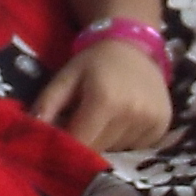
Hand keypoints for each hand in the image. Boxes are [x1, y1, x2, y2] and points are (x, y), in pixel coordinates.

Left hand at [32, 37, 172, 153]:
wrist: (133, 46)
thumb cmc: (93, 62)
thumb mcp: (65, 78)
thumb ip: (47, 105)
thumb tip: (32, 132)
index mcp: (105, 100)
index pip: (81, 143)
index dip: (66, 149)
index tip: (56, 147)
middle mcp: (133, 113)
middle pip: (100, 149)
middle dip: (86, 143)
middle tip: (80, 125)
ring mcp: (152, 121)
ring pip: (117, 150)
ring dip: (105, 141)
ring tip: (104, 118)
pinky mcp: (162, 126)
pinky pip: (135, 147)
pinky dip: (124, 139)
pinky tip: (122, 119)